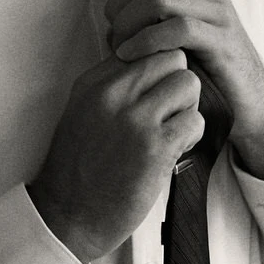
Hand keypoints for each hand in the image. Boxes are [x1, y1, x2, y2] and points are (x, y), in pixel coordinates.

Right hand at [29, 50, 205, 263]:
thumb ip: (114, 85)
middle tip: (168, 113)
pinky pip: (195, 120)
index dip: (158, 70)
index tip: (154, 95)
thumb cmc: (79, 168)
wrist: (68, 216)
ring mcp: (134, 119)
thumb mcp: (84, 111)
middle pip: (173, 58)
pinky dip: (191, 136)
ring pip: (189, 84)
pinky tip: (172, 150)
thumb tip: (153, 63)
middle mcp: (113, 93)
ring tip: (170, 130)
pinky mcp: (154, 147)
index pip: (145, 47)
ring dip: (187, 108)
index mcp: (94, 82)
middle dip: (178, 84)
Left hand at [105, 0, 263, 184]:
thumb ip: (146, 1)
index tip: (115, 10)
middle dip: (118, 3)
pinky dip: (145, 41)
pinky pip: (177, 28)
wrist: (250, 102)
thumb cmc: (203, 66)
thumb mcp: (173, 27)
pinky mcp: (222, 40)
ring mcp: (218, 12)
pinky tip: (132, 56)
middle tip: (114, 33)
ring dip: (127, 24)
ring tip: (121, 47)